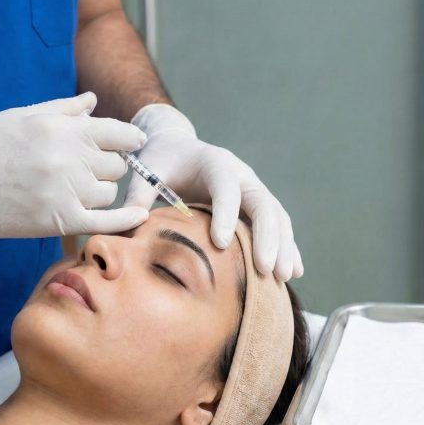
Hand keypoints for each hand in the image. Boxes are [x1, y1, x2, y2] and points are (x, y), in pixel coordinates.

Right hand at [0, 92, 149, 237]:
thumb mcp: (24, 115)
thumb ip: (65, 110)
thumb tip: (93, 101)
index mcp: (64, 128)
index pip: (119, 133)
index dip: (128, 140)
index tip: (132, 145)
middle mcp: (70, 157)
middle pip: (116, 165)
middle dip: (105, 167)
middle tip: (83, 170)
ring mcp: (66, 190)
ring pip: (109, 193)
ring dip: (99, 192)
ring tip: (71, 190)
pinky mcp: (58, 221)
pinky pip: (105, 222)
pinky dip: (124, 220)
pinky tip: (138, 217)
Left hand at [124, 104, 302, 280]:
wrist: (178, 147)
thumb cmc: (161, 161)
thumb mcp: (146, 171)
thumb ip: (137, 194)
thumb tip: (130, 224)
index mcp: (214, 161)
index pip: (226, 187)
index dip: (226, 213)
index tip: (221, 243)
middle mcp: (241, 174)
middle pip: (262, 202)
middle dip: (267, 237)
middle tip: (265, 269)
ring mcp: (253, 188)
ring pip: (276, 215)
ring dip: (283, 245)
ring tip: (282, 277)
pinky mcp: (256, 204)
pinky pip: (278, 224)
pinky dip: (287, 246)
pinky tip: (293, 271)